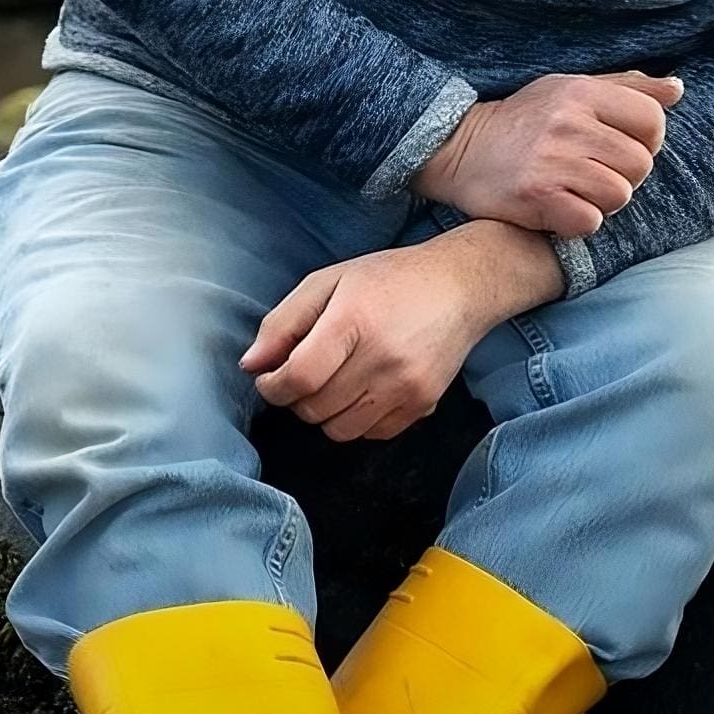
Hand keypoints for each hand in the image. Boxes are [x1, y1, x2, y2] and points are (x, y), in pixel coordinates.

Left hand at [242, 224, 562, 441]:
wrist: (462, 286)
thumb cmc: (390, 279)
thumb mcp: (329, 281)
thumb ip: (283, 322)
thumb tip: (251, 365)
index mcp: (354, 321)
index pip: (299, 378)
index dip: (273, 386)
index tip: (270, 378)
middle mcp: (384, 359)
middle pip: (314, 408)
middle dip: (296, 398)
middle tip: (303, 375)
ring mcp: (407, 386)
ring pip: (340, 430)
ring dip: (324, 413)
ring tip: (333, 385)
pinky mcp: (424, 404)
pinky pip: (372, 434)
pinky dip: (356, 421)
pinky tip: (362, 392)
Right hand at [415, 71, 683, 235]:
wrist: (458, 148)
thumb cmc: (526, 121)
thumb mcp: (571, 89)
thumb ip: (628, 89)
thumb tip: (677, 89)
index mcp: (583, 92)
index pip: (653, 120)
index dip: (647, 140)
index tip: (621, 147)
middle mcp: (568, 123)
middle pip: (641, 165)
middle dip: (624, 175)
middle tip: (594, 173)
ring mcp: (551, 160)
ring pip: (619, 195)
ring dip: (603, 201)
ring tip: (577, 190)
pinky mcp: (535, 196)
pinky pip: (589, 221)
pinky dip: (579, 222)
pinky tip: (560, 208)